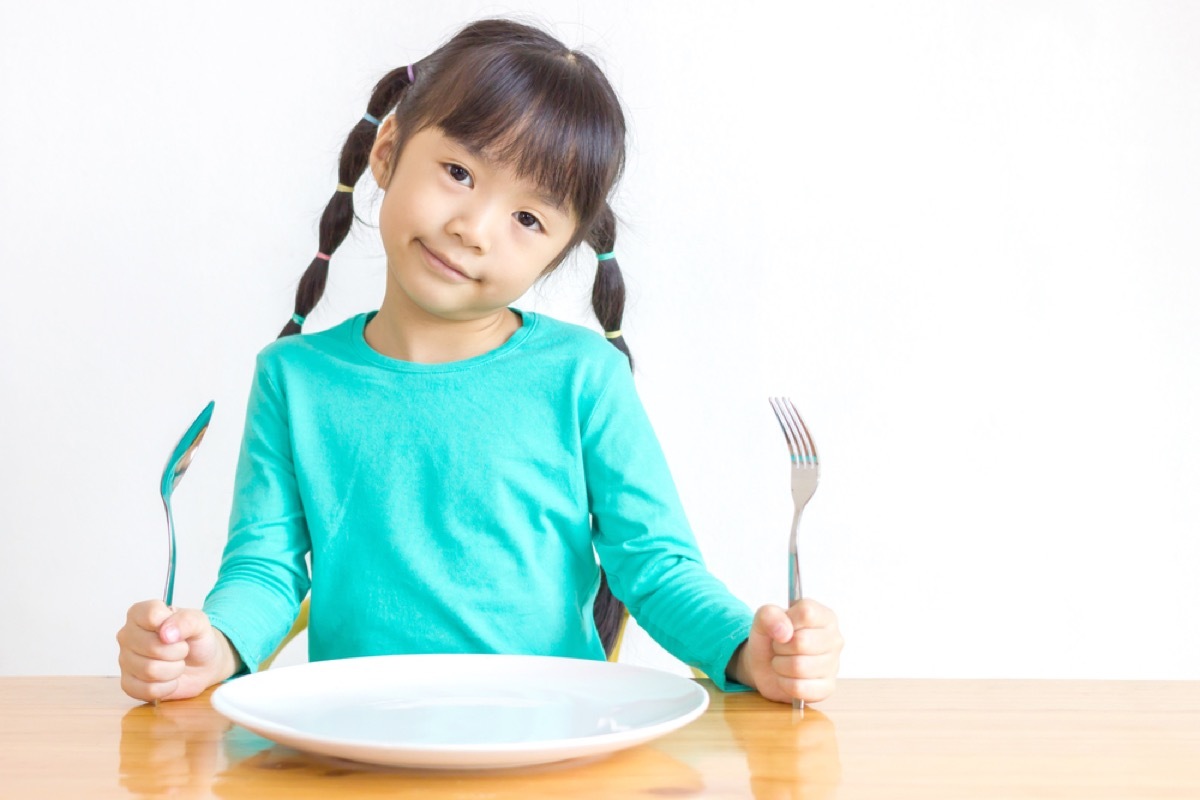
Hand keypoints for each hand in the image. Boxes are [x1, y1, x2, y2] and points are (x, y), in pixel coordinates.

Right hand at [116, 600, 238, 701]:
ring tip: (177, 663)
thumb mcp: (200, 621)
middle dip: (177, 651)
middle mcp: (127, 635)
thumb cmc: (196, 639)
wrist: (202, 664)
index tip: (179, 630)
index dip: (171, 625)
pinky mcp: (128, 684)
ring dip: (174, 669)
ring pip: (150, 670)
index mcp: (140, 613)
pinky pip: (148, 690)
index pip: (150, 615)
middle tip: (183, 649)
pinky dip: (168, 687)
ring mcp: (125, 660)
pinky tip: (170, 679)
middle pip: (151, 646)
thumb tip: (166, 633)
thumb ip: (187, 620)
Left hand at [729, 598, 842, 704]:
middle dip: (780, 646)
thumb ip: (769, 615)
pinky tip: (787, 677)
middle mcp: (834, 639)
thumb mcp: (763, 619)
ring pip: (799, 667)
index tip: (783, 627)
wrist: (764, 666)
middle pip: (801, 642)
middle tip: (779, 647)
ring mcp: (833, 665)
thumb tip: (784, 631)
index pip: (806, 613)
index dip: (787, 621)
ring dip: (780, 665)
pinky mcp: (827, 688)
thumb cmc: (770, 638)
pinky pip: (799, 688)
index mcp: (824, 617)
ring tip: (782, 661)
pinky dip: (785, 683)